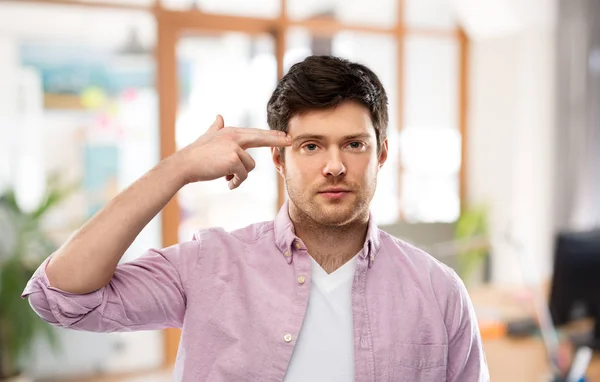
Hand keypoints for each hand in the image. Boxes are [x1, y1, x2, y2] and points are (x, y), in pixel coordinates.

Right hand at [175, 115, 290, 189]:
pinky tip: (225, 181)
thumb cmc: (196, 153)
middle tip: (290, 140)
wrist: (185, 164)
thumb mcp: (208, 137)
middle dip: (277, 140)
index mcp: (231, 132)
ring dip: (239, 175)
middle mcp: (234, 136)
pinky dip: (235, 182)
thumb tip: (219, 116)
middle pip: (261, 138)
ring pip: (249, 166)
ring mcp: (234, 147)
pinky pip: (243, 175)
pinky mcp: (233, 160)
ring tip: (226, 177)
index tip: (285, 135)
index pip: (256, 133)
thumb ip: (216, 127)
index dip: (271, 135)